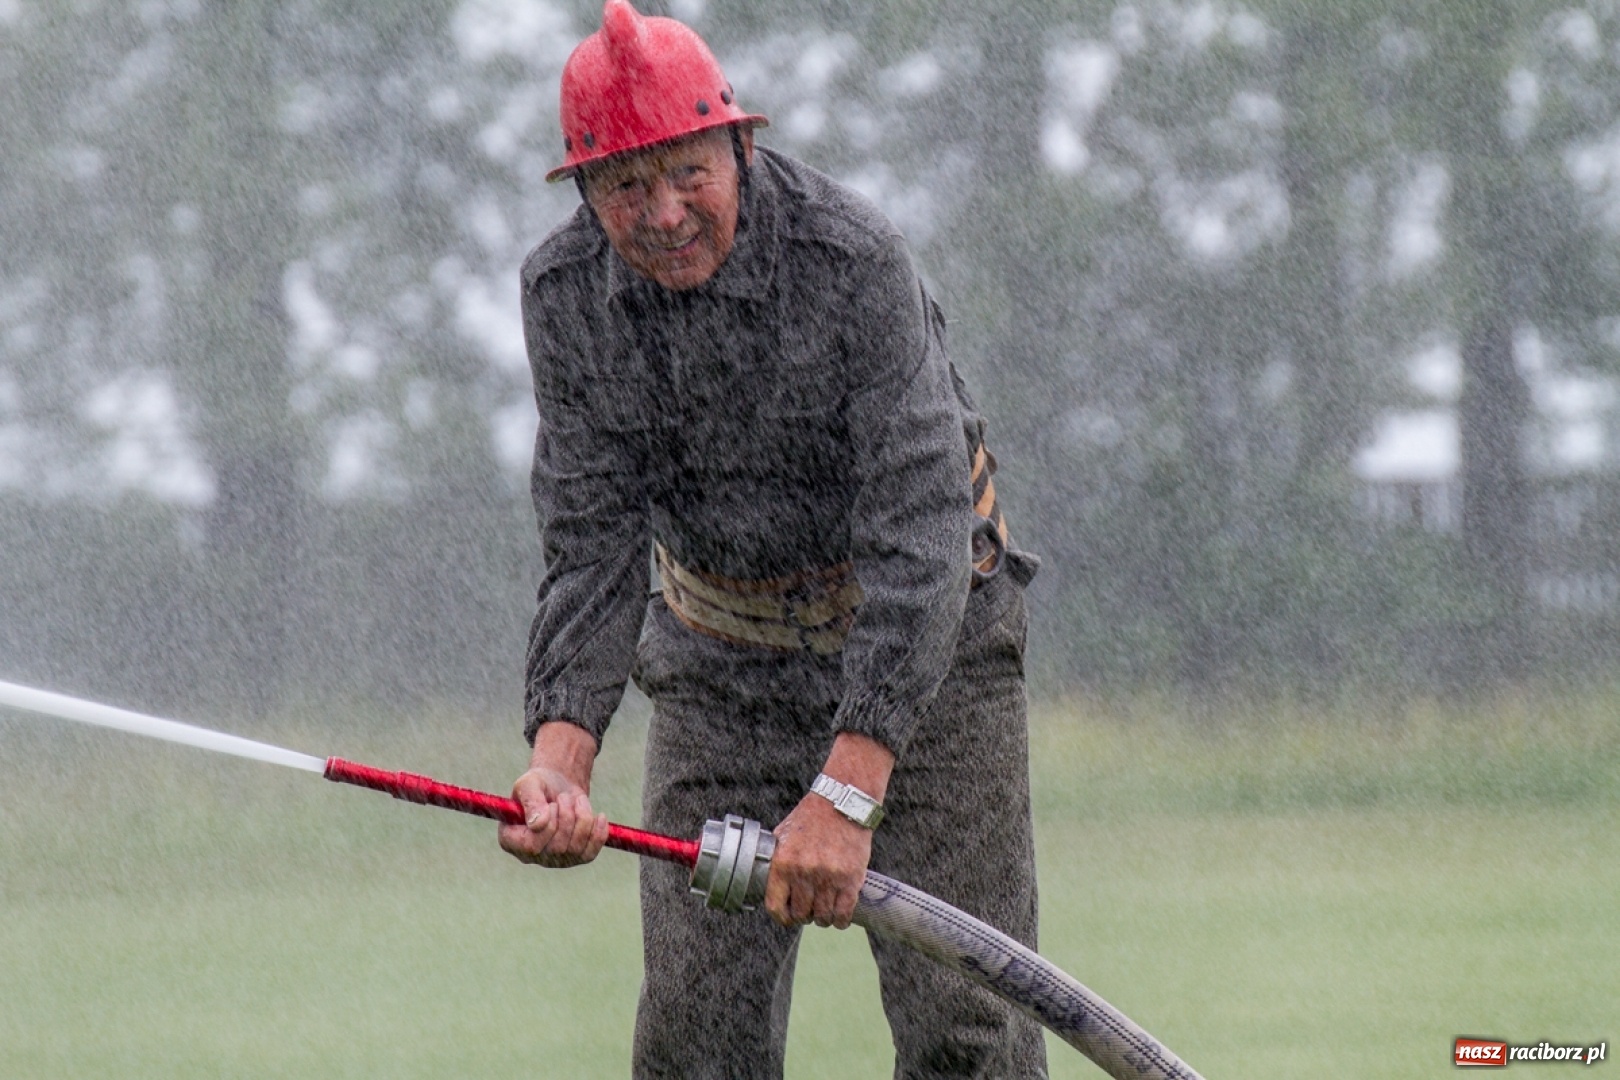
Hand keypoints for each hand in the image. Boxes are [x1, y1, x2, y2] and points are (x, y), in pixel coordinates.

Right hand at [499, 721, 609, 867]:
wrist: (559, 787)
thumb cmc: (540, 785)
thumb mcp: (530, 784)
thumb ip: (530, 801)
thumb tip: (538, 824)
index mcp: (510, 840)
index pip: (531, 847)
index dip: (548, 826)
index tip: (551, 805)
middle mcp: (529, 855)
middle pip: (556, 848)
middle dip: (567, 817)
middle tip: (564, 797)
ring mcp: (553, 860)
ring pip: (575, 849)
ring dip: (582, 819)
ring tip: (578, 800)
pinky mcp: (575, 858)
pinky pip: (590, 853)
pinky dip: (598, 833)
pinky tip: (599, 816)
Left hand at [765, 792, 873, 928]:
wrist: (842, 802)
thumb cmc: (811, 818)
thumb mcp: (784, 836)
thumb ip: (777, 862)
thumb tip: (769, 885)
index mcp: (784, 863)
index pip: (776, 906)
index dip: (782, 918)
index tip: (789, 917)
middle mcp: (804, 872)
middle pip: (802, 914)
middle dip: (805, 916)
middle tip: (810, 910)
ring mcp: (829, 877)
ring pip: (823, 917)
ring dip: (824, 918)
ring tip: (825, 911)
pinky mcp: (851, 879)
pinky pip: (844, 912)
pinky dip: (841, 919)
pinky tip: (839, 915)